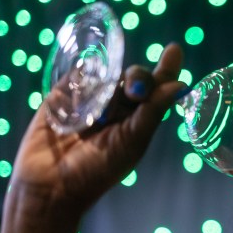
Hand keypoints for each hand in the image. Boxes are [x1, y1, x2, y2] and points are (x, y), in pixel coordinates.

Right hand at [10, 43, 185, 210]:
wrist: (50, 183)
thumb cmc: (97, 169)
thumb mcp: (132, 140)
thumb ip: (154, 111)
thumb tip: (182, 85)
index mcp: (139, 118)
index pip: (157, 88)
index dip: (167, 68)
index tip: (174, 49)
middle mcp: (118, 106)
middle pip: (136, 76)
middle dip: (139, 78)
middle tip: (134, 92)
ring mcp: (92, 97)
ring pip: (108, 72)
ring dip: (111, 83)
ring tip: (105, 111)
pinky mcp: (64, 92)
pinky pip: (79, 73)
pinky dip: (84, 79)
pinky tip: (82, 99)